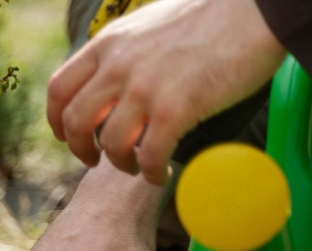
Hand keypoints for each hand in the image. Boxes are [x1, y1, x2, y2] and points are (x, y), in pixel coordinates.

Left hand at [48, 0, 284, 183]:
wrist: (255, 10)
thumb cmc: (209, 15)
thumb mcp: (145, 26)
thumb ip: (123, 51)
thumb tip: (110, 77)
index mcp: (106, 45)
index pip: (59, 89)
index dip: (56, 120)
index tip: (65, 136)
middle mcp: (117, 67)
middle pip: (75, 122)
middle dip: (80, 150)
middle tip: (95, 161)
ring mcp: (143, 89)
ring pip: (110, 144)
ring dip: (121, 163)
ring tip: (137, 166)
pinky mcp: (175, 109)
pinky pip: (149, 155)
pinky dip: (151, 172)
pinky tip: (161, 174)